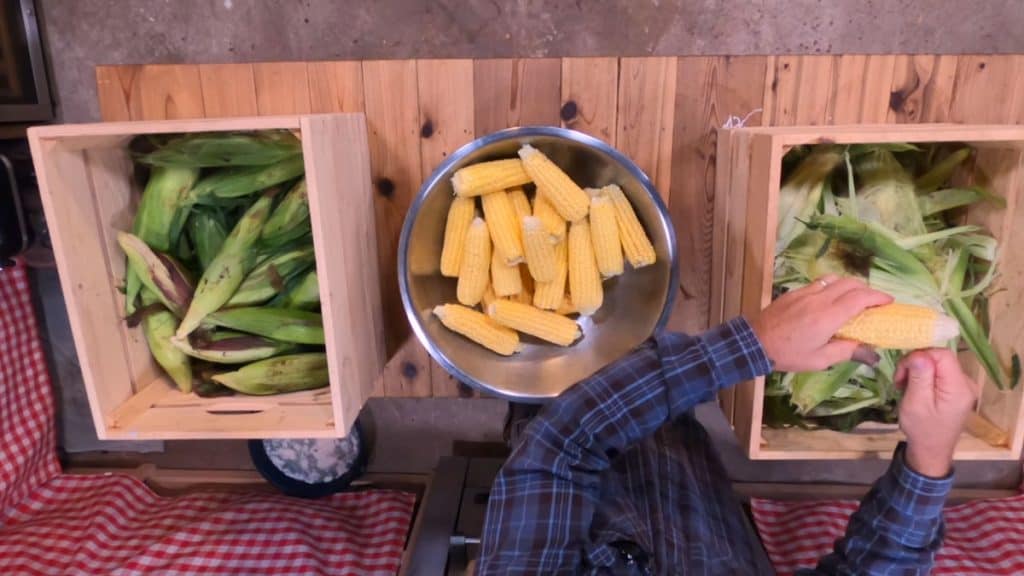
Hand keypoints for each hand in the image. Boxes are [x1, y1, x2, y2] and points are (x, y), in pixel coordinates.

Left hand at [750, 275, 892, 371]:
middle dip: (867, 289)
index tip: (889, 302)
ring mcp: (804, 292)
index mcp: (828, 316)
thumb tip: (872, 355)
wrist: (754, 342)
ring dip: (849, 285)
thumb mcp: (820, 360)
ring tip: (855, 298)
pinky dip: (832, 286)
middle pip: (850, 283)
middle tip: (875, 302)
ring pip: (834, 279)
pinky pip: (819, 283)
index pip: (860, 298)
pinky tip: (831, 299)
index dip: (878, 297)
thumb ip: (847, 352)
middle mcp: (818, 299)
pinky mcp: (794, 292)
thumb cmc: (788, 354)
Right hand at [895, 349, 977, 477]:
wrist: (931, 451)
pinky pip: (939, 373)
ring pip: (937, 364)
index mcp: (958, 387)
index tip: (903, 372)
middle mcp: (966, 383)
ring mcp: (963, 386)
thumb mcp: (916, 403)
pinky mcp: (956, 389)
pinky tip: (915, 389)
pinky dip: (924, 376)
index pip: (942, 354)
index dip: (919, 356)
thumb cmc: (921, 430)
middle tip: (900, 381)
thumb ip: (919, 377)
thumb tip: (918, 354)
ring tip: (905, 387)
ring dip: (917, 370)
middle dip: (916, 364)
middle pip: (940, 358)